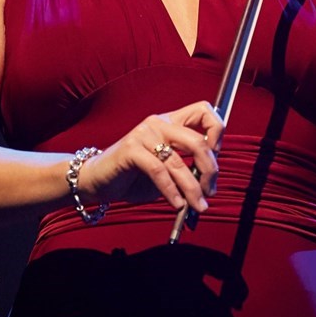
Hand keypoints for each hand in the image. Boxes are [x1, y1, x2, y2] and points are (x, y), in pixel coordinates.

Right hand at [76, 100, 222, 213]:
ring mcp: (144, 134)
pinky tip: (177, 204)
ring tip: (198, 205)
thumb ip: (186, 167)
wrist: (98, 180)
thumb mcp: (166, 168)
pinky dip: (171, 191)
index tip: (217, 156)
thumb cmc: (135, 176)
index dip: (217, 130)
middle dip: (210, 169)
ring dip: (192, 188)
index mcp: (171, 121)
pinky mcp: (131, 149)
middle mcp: (159, 122)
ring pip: (179, 161)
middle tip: (211, 190)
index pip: (204, 110)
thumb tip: (210, 182)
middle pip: (197, 140)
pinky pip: (159, 171)